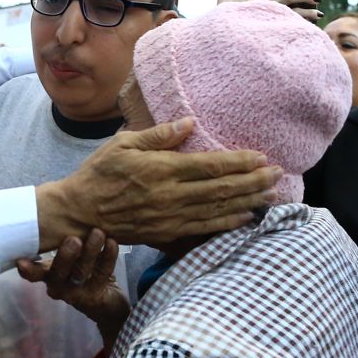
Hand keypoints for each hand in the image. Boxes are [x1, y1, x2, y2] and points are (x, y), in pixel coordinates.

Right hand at [16, 229, 129, 343]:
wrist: (108, 301)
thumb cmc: (85, 268)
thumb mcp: (73, 255)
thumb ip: (66, 239)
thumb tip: (62, 210)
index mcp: (48, 273)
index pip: (34, 273)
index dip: (28, 269)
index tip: (21, 261)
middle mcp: (58, 285)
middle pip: (57, 272)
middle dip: (65, 255)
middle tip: (74, 239)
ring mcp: (76, 293)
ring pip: (80, 273)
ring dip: (90, 251)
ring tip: (98, 233)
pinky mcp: (94, 296)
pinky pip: (101, 274)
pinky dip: (108, 257)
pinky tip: (111, 243)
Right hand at [37, 119, 279, 247]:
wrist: (79, 213)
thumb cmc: (99, 173)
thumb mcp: (123, 144)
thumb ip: (158, 136)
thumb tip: (189, 123)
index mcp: (161, 170)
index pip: (210, 165)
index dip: (240, 162)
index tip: (261, 156)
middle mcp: (170, 196)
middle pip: (221, 189)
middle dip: (254, 181)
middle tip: (278, 174)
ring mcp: (170, 218)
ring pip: (218, 210)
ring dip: (248, 202)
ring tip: (271, 194)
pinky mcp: (167, 234)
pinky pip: (204, 229)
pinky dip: (228, 223)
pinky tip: (246, 217)